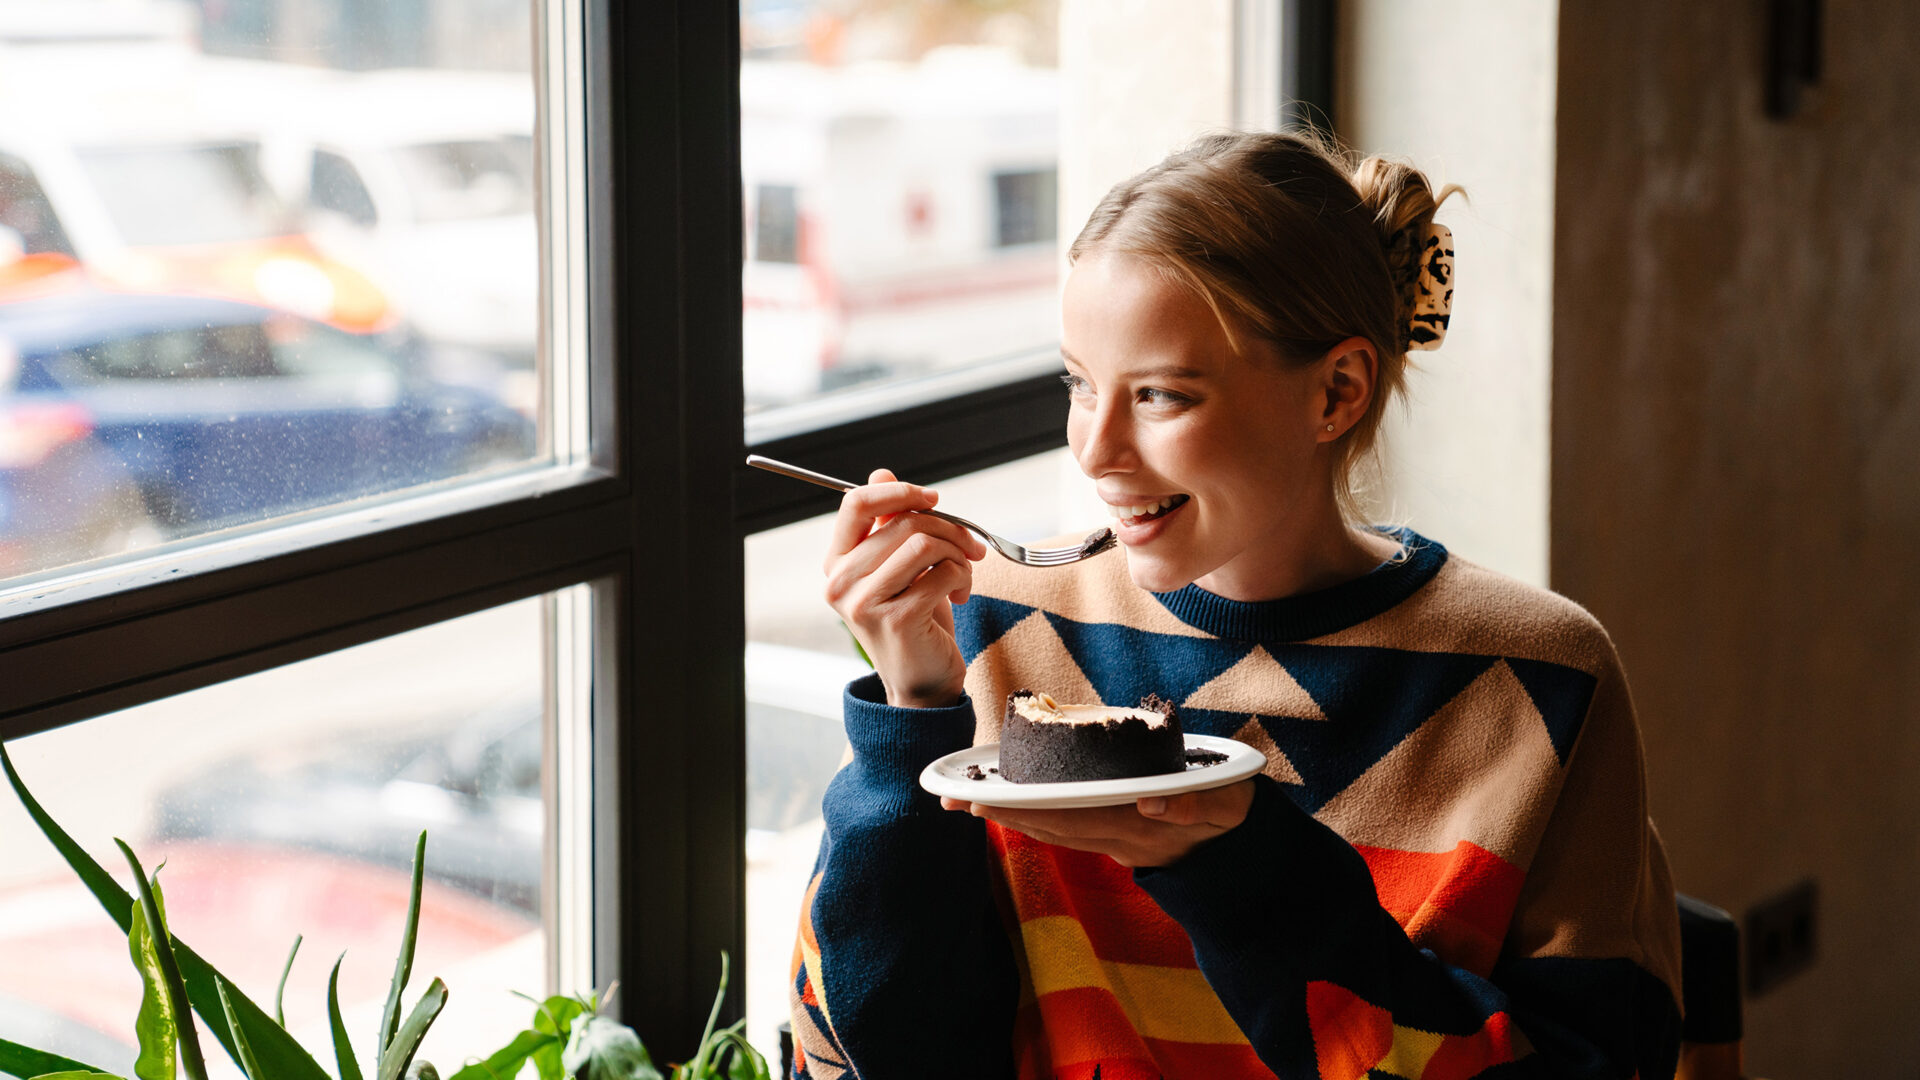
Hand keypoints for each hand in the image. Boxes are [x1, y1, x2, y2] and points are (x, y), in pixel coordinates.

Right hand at [824, 468, 988, 708]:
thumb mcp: (900, 566)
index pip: (855, 503)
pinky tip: (961, 595)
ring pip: (924, 543)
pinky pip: (942, 573)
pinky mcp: (895, 619)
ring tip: (963, 574)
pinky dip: (963, 578)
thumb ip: (888, 523)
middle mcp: (840, 581)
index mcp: (837, 562)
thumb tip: (882, 474)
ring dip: (958, 554)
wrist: (922, 681)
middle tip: (972, 547)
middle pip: (903, 521)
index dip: (899, 492)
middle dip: (949, 528)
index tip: (933, 499)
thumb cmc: (914, 618)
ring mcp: (864, 602)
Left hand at [939, 779, 1255, 867]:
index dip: (1030, 808)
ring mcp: (1118, 843)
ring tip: (969, 802)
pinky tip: (1012, 808)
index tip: (991, 797)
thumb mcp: (1228, 803)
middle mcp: (1122, 839)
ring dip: (1013, 819)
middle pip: (1054, 827)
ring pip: (1056, 832)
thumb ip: (1197, 802)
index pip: (1075, 816)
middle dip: (1005, 814)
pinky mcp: (1117, 839)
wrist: (1243, 852)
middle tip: (956, 800)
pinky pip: (1068, 831)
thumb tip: (1154, 799)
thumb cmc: (1234, 812)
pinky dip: (1036, 820)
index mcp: (1142, 827)